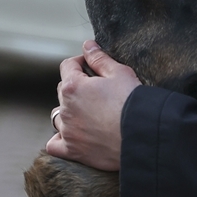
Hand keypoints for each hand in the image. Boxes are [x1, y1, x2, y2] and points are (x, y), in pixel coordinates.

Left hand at [46, 40, 140, 170]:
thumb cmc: (132, 101)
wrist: (142, 134)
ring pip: (58, 116)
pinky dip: (60, 139)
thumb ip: (99, 58)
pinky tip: (72, 134)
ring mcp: (68, 131)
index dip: (80, 62)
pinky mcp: (73, 150)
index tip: (91, 66)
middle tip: (97, 89)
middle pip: (63, 90)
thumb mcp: (119, 73)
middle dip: (76, 86)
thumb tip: (87, 46)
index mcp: (73, 86)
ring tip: (87, 112)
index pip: (67, 66)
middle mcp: (66, 108)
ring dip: (68, 111)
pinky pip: (54, 144)